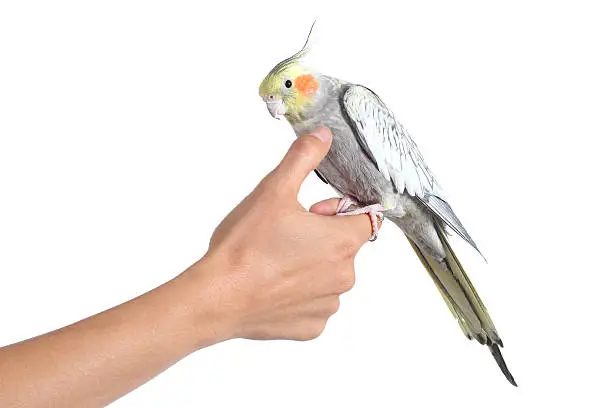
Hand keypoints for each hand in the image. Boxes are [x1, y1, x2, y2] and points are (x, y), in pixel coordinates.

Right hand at [187, 127, 372, 342]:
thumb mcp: (273, 191)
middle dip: (321, 237)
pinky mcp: (311, 327)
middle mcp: (344, 276)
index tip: (313, 212)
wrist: (216, 298)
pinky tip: (273, 286)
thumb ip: (302, 159)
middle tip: (284, 234)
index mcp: (341, 241)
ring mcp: (328, 304)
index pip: (365, 218)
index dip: (337, 210)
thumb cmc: (244, 247)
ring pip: (328, 275)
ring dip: (310, 266)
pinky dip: (298, 294)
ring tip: (274, 261)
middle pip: (343, 247)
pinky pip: (314, 303)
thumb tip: (322, 137)